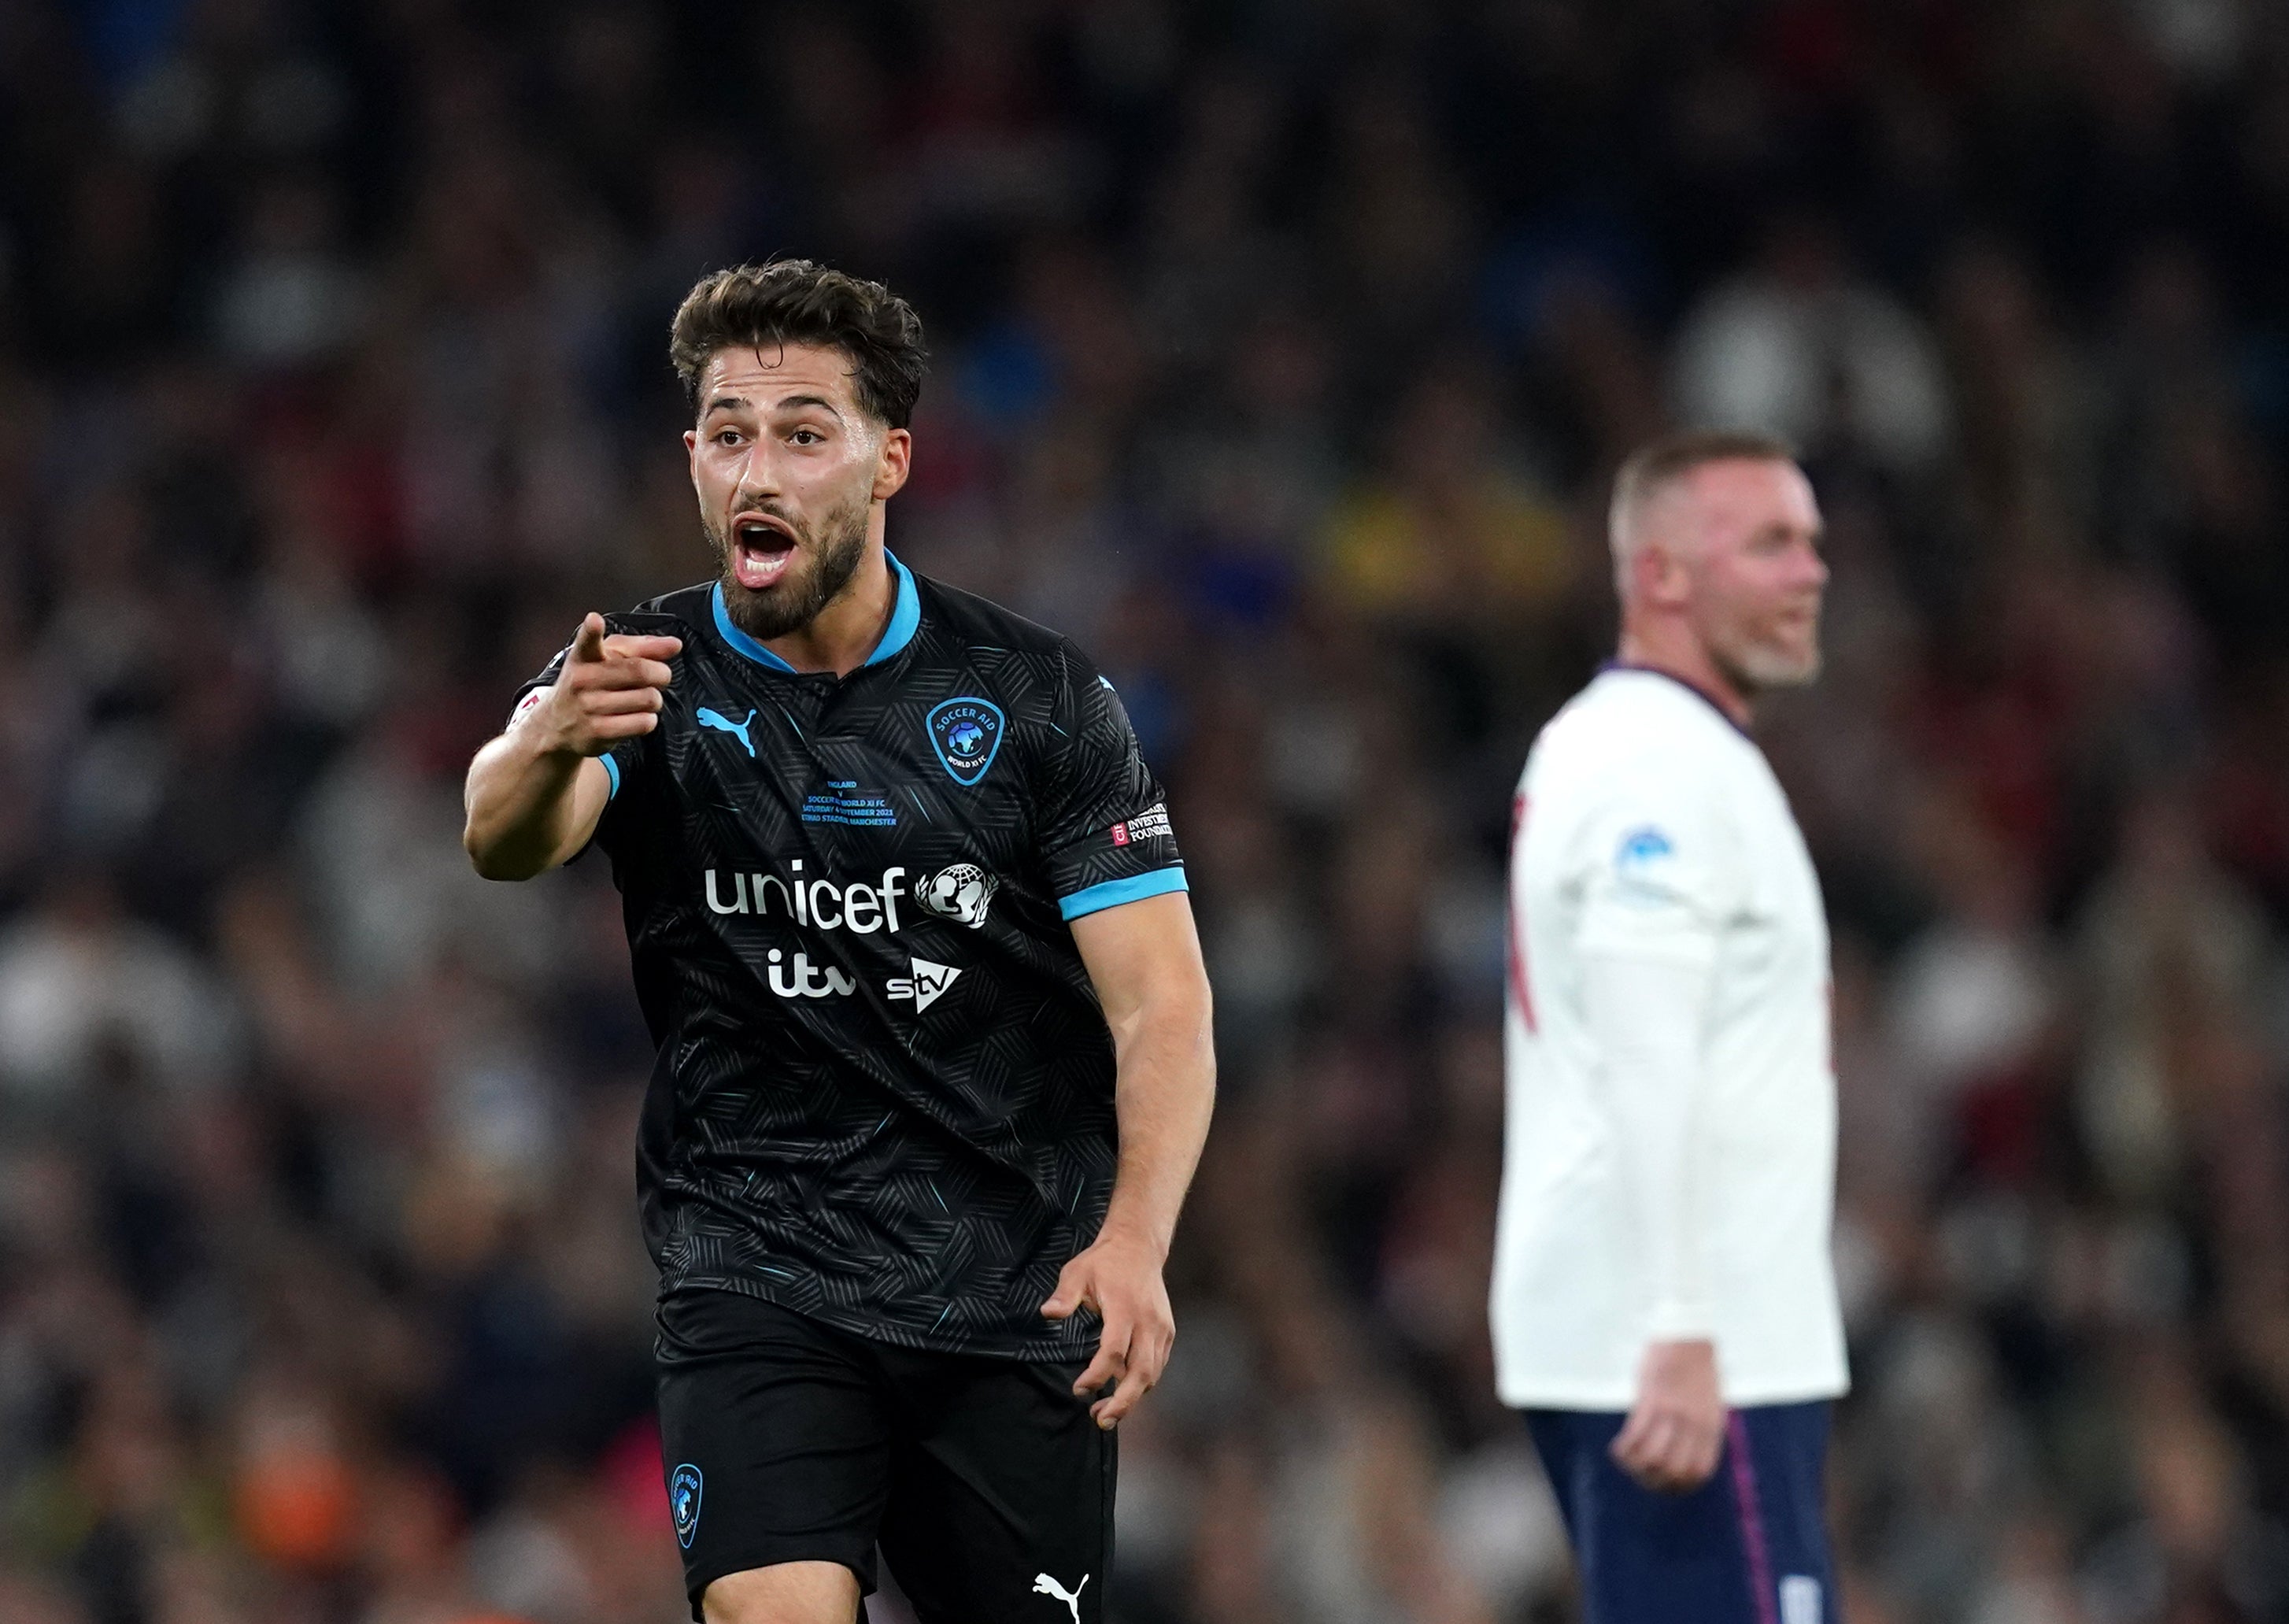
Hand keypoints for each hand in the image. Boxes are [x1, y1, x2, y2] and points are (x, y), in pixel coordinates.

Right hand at [527, 614, 681, 756]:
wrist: (556, 725)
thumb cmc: (591, 684)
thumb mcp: (609, 658)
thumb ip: (643, 647)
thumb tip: (675, 644)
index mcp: (584, 656)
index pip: (587, 642)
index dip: (592, 630)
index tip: (594, 621)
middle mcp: (582, 680)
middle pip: (641, 671)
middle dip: (661, 674)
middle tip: (658, 677)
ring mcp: (589, 707)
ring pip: (649, 699)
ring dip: (654, 700)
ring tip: (640, 699)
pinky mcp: (598, 732)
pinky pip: (645, 723)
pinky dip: (648, 720)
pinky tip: (635, 717)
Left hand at [1041, 1227, 1173, 1429]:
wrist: (1139, 1246)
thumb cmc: (1103, 1262)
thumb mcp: (1077, 1272)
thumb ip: (1064, 1296)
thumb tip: (1047, 1314)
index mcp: (1125, 1309)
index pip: (1114, 1352)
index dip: (1097, 1376)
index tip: (1079, 1389)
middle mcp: (1148, 1322)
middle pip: (1140, 1372)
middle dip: (1123, 1403)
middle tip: (1100, 1421)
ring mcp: (1161, 1328)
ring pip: (1152, 1373)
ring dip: (1132, 1398)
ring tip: (1106, 1413)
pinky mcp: (1167, 1331)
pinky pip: (1157, 1365)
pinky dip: (1142, 1383)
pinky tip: (1122, 1391)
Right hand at [1611, 1339, 1724, 1493]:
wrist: (1689, 1334)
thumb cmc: (1697, 1367)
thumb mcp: (1709, 1401)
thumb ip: (1700, 1427)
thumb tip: (1683, 1453)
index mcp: (1711, 1426)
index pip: (1698, 1472)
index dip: (1680, 1486)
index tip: (1663, 1484)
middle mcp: (1694, 1424)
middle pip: (1674, 1471)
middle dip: (1654, 1480)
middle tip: (1640, 1474)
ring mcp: (1674, 1412)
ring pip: (1653, 1458)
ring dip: (1635, 1466)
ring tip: (1626, 1460)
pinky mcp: (1652, 1399)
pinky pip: (1635, 1436)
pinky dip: (1624, 1448)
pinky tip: (1619, 1447)